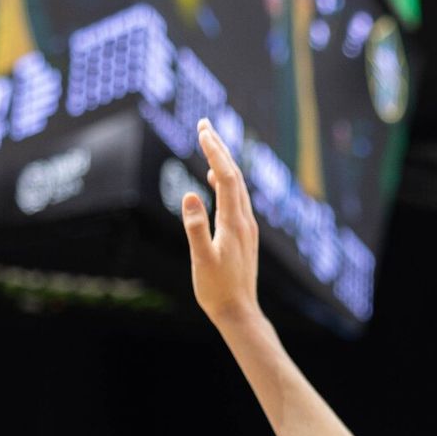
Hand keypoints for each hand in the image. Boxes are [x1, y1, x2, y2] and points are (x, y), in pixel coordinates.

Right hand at [182, 118, 261, 327]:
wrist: (239, 312)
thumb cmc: (216, 289)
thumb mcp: (201, 259)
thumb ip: (195, 227)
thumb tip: (190, 194)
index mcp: (233, 222)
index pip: (225, 176)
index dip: (214, 150)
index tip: (201, 129)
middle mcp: (244, 220)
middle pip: (234, 174)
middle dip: (219, 147)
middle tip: (204, 123)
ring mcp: (247, 227)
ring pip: (237, 185)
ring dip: (223, 161)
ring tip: (209, 142)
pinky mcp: (245, 235)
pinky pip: (237, 199)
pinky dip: (226, 181)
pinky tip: (214, 179)